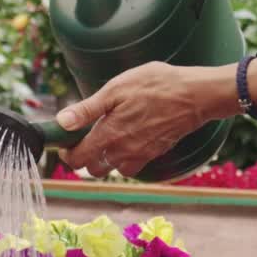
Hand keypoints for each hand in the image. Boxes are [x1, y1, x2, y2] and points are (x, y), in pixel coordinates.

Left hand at [55, 61, 220, 177]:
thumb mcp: (117, 88)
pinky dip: (125, 159)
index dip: (67, 153)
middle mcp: (123, 151)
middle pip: (93, 170)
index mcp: (109, 134)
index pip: (78, 159)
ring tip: (108, 137)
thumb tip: (62, 122)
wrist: (194, 95)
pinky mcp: (154, 154)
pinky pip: (132, 167)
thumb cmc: (156, 85)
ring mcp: (140, 155)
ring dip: (105, 159)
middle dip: (85, 157)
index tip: (66, 142)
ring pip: (113, 170)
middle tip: (86, 137)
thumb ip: (88, 109)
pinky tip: (128, 140)